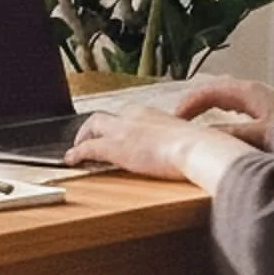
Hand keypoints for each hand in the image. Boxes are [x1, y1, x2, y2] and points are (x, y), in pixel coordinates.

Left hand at [64, 106, 202, 179]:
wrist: (198, 148)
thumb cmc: (201, 147)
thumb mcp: (190, 140)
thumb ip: (182, 143)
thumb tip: (192, 151)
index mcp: (152, 113)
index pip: (127, 116)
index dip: (117, 126)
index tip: (117, 134)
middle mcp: (134, 116)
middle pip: (105, 117)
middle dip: (93, 128)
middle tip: (87, 140)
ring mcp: (123, 130)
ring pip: (92, 126)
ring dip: (82, 138)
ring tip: (76, 150)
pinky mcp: (115, 147)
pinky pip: (88, 148)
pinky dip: (77, 154)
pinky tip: (71, 161)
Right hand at [171, 77, 273, 150]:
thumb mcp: (262, 137)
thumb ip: (232, 134)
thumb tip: (203, 135)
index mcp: (249, 92)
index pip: (209, 91)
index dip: (188, 104)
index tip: (174, 119)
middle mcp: (254, 92)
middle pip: (214, 92)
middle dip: (193, 104)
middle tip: (176, 121)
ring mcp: (261, 100)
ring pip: (224, 99)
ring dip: (205, 109)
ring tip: (190, 124)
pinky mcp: (267, 112)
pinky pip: (234, 108)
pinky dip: (218, 115)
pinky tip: (217, 129)